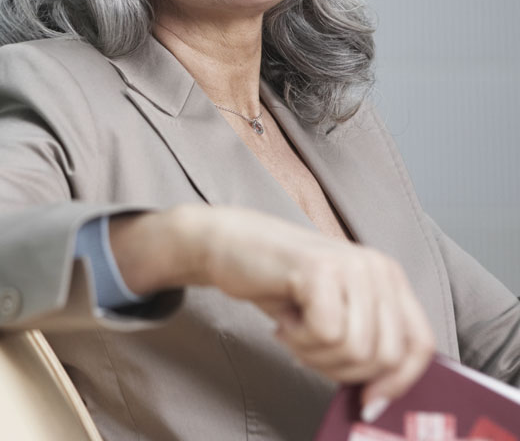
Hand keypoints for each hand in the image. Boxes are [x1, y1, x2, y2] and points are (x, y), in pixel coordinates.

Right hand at [110, 205, 435, 412]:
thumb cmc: (279, 284)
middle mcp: (376, 267)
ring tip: (295, 327)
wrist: (229, 246)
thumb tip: (382, 397)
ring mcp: (351, 265)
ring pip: (355, 350)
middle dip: (341, 369)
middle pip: (385, 356)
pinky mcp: (320, 269)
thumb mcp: (334, 312)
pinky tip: (284, 316)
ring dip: (315, 353)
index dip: (398, 382)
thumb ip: (365, 340)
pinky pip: (325, 334)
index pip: (419, 344)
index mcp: (387, 278)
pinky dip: (298, 338)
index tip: (368, 402)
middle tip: (308, 347)